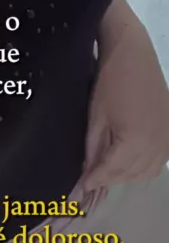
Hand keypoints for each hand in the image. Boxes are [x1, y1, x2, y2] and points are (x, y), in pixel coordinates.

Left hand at [82, 23, 168, 191]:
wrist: (133, 54)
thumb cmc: (110, 82)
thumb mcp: (96, 118)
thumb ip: (93, 150)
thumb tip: (87, 174)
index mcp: (135, 143)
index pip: (112, 172)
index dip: (95, 180)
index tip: (82, 188)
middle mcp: (157, 146)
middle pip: (131, 174)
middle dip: (110, 178)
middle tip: (92, 178)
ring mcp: (167, 139)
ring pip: (148, 171)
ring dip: (127, 174)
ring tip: (107, 169)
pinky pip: (160, 159)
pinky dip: (144, 165)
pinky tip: (129, 160)